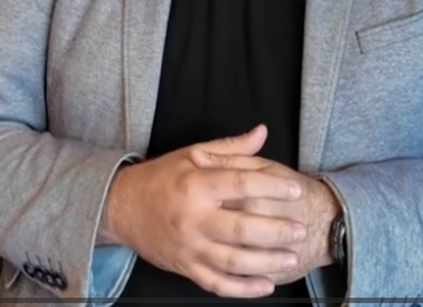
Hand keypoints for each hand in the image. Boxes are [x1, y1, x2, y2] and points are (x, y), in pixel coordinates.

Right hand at [101, 125, 309, 297]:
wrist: (121, 207)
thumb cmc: (161, 178)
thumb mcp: (192, 154)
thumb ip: (230, 147)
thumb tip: (262, 133)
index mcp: (196, 185)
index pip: (240, 185)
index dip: (271, 187)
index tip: (295, 190)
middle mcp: (193, 218)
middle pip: (241, 229)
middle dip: (275, 232)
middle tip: (300, 230)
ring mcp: (189, 247)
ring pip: (232, 261)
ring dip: (266, 263)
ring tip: (291, 258)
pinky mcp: (185, 267)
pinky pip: (217, 283)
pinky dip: (243, 289)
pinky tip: (266, 285)